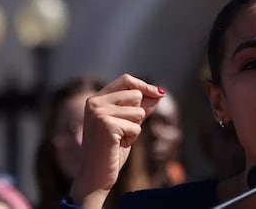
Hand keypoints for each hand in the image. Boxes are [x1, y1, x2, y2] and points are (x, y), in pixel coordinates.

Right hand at [69, 74, 165, 207]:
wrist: (95, 176)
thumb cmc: (111, 150)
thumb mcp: (128, 123)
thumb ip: (140, 107)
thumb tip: (159, 93)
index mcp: (96, 99)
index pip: (125, 80)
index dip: (145, 85)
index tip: (160, 93)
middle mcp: (94, 102)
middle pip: (136, 95)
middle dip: (138, 114)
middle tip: (123, 130)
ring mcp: (99, 113)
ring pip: (138, 111)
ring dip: (135, 128)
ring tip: (119, 138)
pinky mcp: (107, 125)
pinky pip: (136, 127)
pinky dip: (132, 138)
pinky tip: (118, 145)